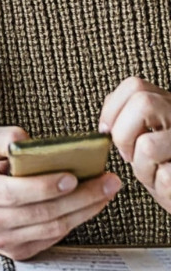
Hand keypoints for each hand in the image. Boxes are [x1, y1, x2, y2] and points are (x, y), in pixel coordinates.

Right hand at [0, 127, 121, 259]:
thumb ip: (4, 139)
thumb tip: (26, 140)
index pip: (13, 193)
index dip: (43, 187)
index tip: (71, 177)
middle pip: (42, 212)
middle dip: (79, 197)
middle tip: (105, 181)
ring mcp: (5, 240)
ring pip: (53, 227)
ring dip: (85, 210)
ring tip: (105, 191)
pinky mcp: (20, 252)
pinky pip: (54, 237)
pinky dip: (77, 220)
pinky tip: (90, 205)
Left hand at [100, 77, 170, 213]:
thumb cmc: (161, 163)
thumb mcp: (143, 132)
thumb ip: (127, 116)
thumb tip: (106, 125)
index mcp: (168, 103)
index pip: (134, 85)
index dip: (112, 109)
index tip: (107, 131)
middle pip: (142, 104)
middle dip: (122, 134)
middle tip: (127, 153)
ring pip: (148, 145)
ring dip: (140, 166)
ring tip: (151, 172)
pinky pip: (165, 176)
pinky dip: (157, 184)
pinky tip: (164, 184)